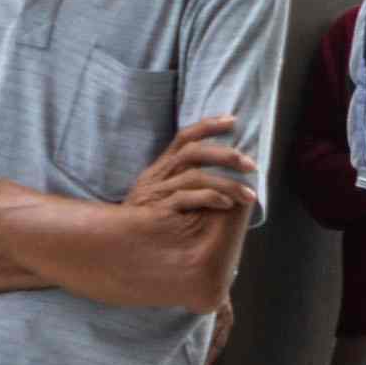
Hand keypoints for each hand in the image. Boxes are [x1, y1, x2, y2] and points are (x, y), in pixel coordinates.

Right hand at [123, 119, 258, 229]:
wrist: (114, 244)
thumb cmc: (144, 223)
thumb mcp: (157, 197)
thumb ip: (179, 183)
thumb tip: (215, 174)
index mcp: (159, 169)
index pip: (183, 137)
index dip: (208, 125)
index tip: (233, 120)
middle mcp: (158, 176)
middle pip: (193, 152)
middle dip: (226, 155)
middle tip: (250, 165)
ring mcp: (157, 193)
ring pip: (195, 176)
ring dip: (227, 183)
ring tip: (248, 195)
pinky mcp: (158, 211)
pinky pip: (186, 198)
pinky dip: (210, 198)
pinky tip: (228, 204)